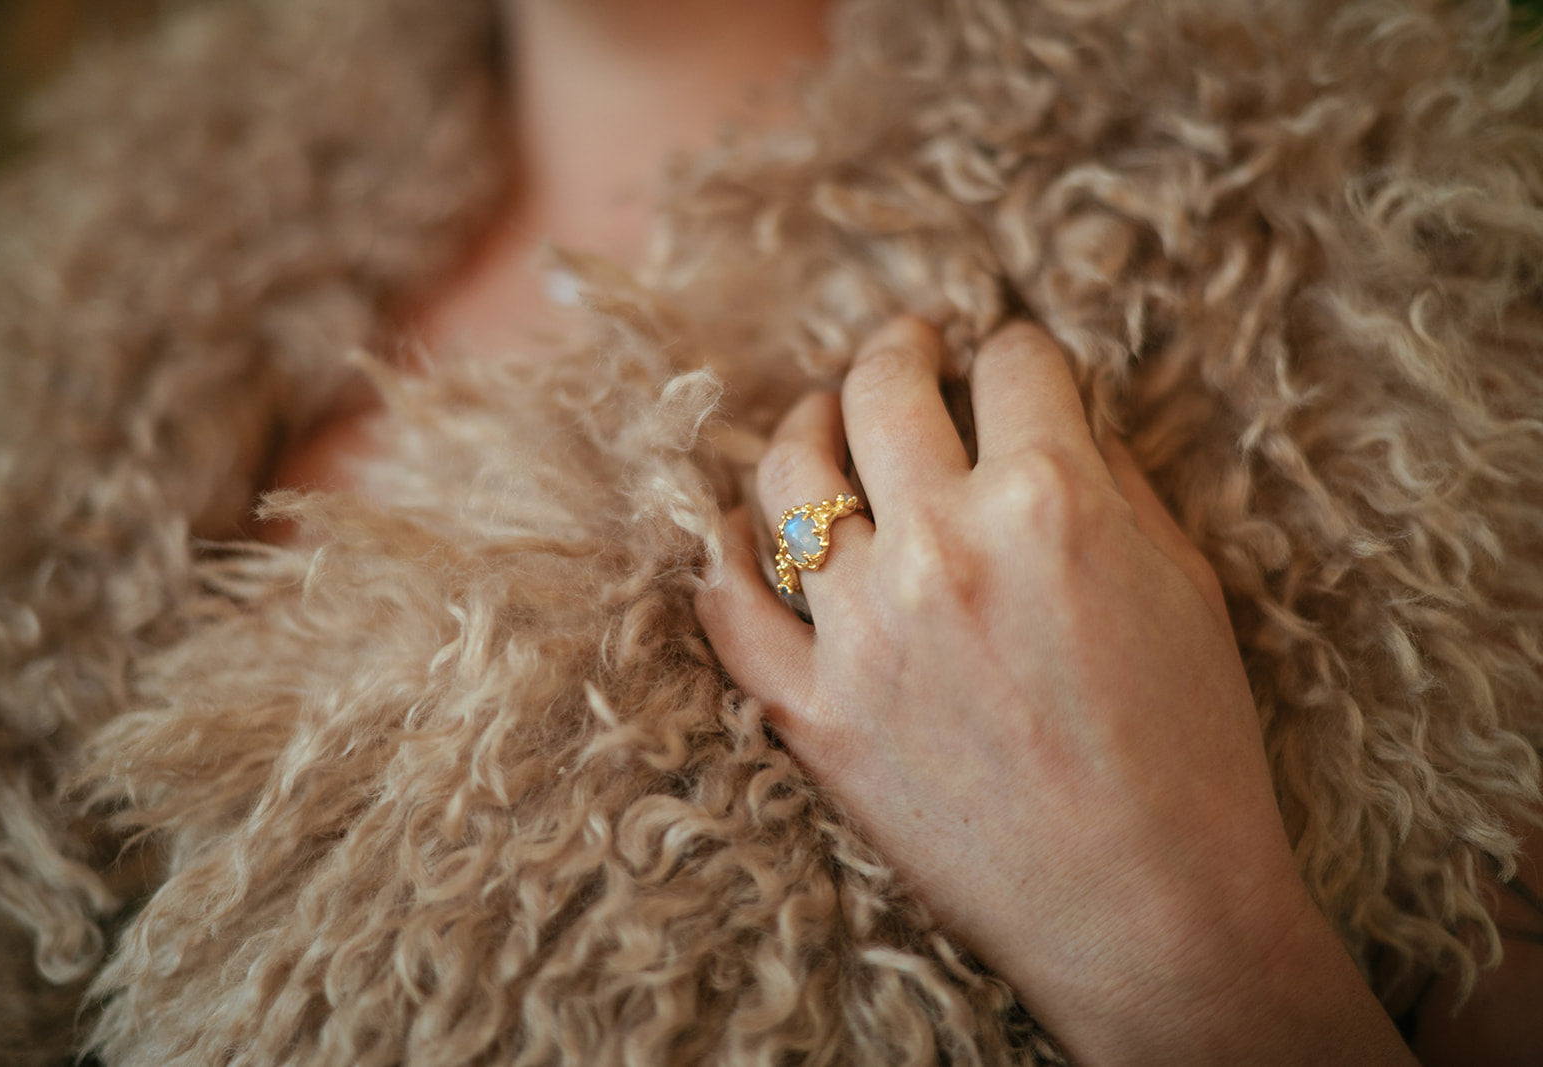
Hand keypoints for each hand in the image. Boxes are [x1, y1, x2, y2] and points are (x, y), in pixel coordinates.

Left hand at [697, 317, 1412, 1064]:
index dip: (1020, 350)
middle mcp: (943, 544)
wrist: (1147, 911)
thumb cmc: (1191, 753)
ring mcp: (862, 628)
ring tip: (823, 416)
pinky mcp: (809, 709)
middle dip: (902, 348)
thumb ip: (1112, 479)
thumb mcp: (1185, 586)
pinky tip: (739, 523)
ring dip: (807, 422)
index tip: (1014, 362)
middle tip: (909, 347)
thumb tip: (1054, 413)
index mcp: (1052, 501)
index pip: (1015, 364)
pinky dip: (724, 549)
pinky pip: (726, 603)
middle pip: (885, 388)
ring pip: (787, 472)